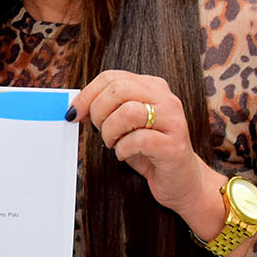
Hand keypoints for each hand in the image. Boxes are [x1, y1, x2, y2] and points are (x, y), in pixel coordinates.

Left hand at [70, 70, 222, 222]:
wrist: (181, 180)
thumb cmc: (149, 151)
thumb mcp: (125, 124)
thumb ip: (107, 109)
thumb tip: (76, 107)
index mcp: (152, 87)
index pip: (112, 77)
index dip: (87, 94)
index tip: (75, 113)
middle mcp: (166, 99)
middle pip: (119, 90)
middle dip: (98, 112)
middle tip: (98, 130)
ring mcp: (173, 121)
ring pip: (128, 112)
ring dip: (110, 132)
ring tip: (114, 143)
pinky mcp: (174, 146)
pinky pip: (138, 140)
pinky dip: (123, 149)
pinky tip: (125, 154)